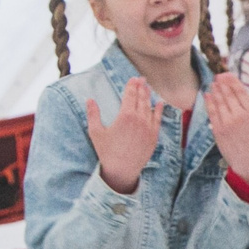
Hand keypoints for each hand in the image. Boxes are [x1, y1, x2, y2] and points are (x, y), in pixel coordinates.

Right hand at [85, 79, 162, 194]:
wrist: (122, 170)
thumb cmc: (106, 151)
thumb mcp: (96, 132)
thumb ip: (93, 114)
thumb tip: (89, 99)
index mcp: (125, 115)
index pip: (130, 95)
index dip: (132, 86)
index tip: (133, 78)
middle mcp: (139, 119)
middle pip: (141, 98)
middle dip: (141, 87)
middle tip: (142, 79)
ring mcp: (149, 128)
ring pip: (150, 107)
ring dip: (148, 96)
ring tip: (147, 87)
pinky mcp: (154, 136)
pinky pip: (158, 120)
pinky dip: (159, 110)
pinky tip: (159, 103)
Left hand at [204, 72, 248, 183]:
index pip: (241, 92)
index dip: (233, 81)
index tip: (228, 74)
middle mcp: (239, 116)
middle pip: (228, 94)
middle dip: (222, 83)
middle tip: (218, 75)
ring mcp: (227, 122)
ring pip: (219, 101)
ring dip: (215, 90)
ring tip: (213, 83)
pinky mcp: (218, 130)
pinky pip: (212, 112)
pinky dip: (209, 102)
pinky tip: (207, 95)